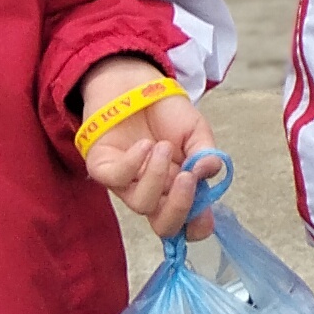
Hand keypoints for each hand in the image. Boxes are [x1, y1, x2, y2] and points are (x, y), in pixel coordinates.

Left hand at [76, 54, 220, 240]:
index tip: (206, 216)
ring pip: (142, 203)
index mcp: (179, 189)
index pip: (187, 222)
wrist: (137, 86)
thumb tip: (210, 171)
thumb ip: (206, 154)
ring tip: (163, 146)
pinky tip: (145, 144)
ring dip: (157, 176)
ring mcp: (128, 184)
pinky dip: (135, 162)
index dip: (197, 227)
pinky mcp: (103, 170)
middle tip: (188, 179)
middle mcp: (154, 193)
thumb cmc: (167, 114)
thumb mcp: (197, 132)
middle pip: (164, 225)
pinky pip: (117, 180)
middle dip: (179, 208)